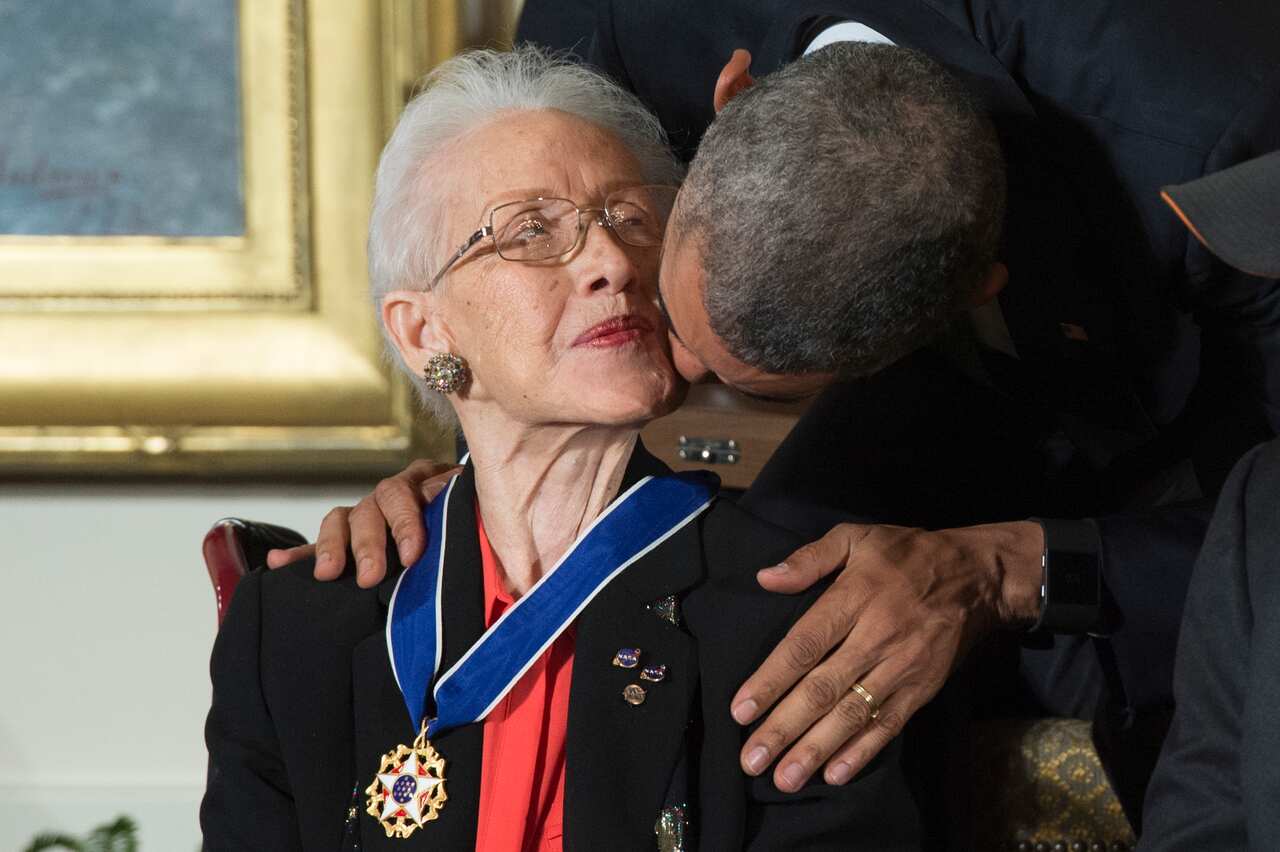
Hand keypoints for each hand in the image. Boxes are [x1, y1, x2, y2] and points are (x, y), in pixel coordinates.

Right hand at [265, 458, 460, 586]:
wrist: (473, 519)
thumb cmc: (478, 517)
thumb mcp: (477, 508)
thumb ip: (469, 509)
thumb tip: (454, 504)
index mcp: (424, 481)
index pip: (405, 494)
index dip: (406, 523)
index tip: (411, 555)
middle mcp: (391, 494)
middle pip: (371, 507)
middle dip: (370, 544)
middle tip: (372, 575)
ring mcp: (367, 514)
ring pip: (343, 520)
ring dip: (334, 546)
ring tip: (329, 574)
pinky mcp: (349, 540)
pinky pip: (320, 544)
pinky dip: (300, 554)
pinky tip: (277, 563)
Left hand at [731, 520, 1043, 791]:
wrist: (977, 576)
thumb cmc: (905, 554)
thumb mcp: (857, 537)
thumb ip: (810, 559)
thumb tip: (765, 578)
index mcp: (853, 598)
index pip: (804, 645)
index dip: (771, 680)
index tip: (740, 710)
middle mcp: (875, 637)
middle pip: (822, 688)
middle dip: (783, 728)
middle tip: (750, 761)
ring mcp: (900, 667)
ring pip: (852, 714)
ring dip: (816, 749)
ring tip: (784, 779)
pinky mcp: (922, 689)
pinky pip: (888, 724)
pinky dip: (862, 752)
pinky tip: (834, 775)